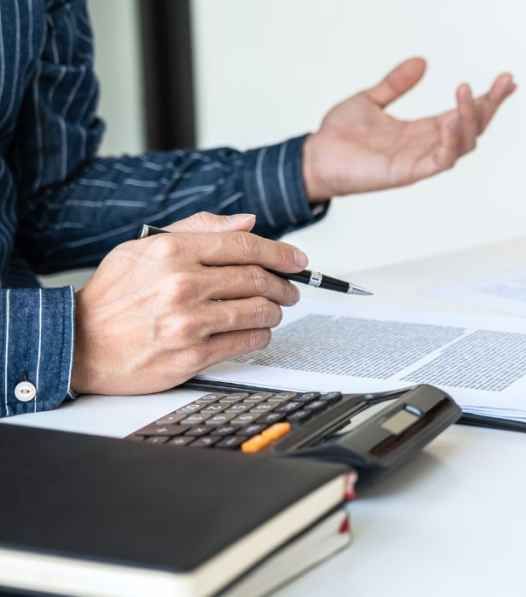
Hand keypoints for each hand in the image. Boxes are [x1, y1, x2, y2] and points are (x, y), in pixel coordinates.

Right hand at [71, 212, 305, 394]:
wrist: (78, 343)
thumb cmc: (113, 295)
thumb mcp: (143, 248)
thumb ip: (198, 229)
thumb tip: (248, 221)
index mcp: (171, 252)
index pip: (243, 245)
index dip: (280, 253)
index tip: (297, 260)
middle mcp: (182, 285)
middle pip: (257, 279)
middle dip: (283, 285)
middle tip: (290, 289)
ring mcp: (188, 322)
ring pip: (258, 312)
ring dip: (274, 312)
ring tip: (273, 311)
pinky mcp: (192, 355)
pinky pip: (245, 342)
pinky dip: (259, 336)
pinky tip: (256, 333)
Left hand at [302, 57, 516, 199]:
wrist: (315, 157)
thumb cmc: (339, 136)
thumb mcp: (371, 99)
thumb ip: (396, 83)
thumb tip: (422, 61)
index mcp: (422, 130)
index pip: (463, 113)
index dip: (487, 99)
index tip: (506, 80)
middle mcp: (427, 145)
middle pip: (472, 128)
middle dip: (491, 106)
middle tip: (505, 82)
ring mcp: (420, 160)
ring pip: (463, 144)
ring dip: (472, 120)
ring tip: (470, 93)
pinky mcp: (409, 173)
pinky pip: (441, 160)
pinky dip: (452, 142)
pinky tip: (452, 119)